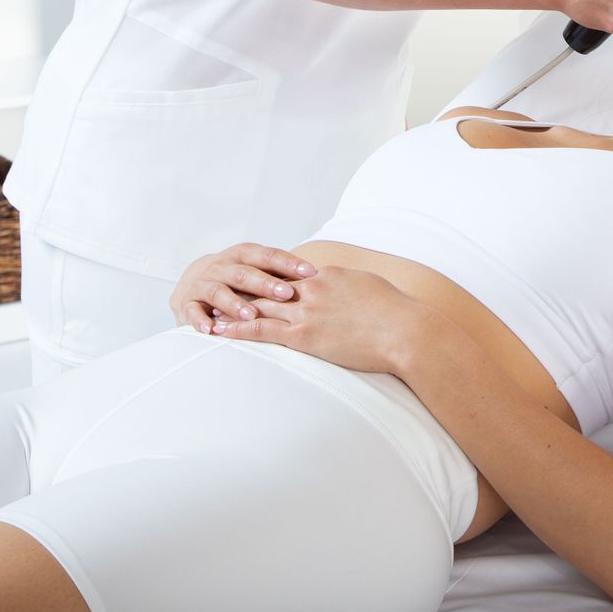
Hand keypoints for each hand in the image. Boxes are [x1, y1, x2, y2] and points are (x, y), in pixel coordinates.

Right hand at [169, 242, 316, 332]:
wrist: (193, 280)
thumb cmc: (239, 278)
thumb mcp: (258, 269)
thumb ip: (283, 274)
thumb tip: (325, 278)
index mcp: (244, 254)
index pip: (269, 256)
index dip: (289, 264)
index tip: (311, 273)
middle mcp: (223, 265)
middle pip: (245, 273)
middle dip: (266, 283)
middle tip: (286, 294)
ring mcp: (203, 283)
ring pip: (219, 291)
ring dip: (234, 303)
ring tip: (250, 315)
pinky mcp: (186, 303)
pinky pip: (192, 312)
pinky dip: (200, 321)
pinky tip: (211, 331)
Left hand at [211, 264, 429, 374]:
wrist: (404, 330)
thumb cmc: (395, 312)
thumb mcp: (369, 286)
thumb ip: (349, 285)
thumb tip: (346, 287)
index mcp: (326, 275)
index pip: (287, 275)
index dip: (265, 277)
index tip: (247, 278)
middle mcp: (310, 289)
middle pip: (266, 286)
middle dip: (239, 288)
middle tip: (216, 289)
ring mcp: (306, 312)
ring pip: (257, 307)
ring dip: (230, 308)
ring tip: (208, 309)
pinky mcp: (304, 336)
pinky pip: (262, 332)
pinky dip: (237, 330)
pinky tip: (220, 331)